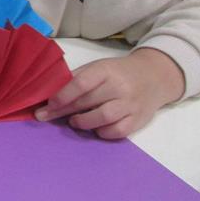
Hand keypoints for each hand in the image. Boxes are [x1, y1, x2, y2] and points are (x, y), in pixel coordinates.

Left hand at [34, 48, 183, 138]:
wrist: (154, 77)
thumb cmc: (118, 73)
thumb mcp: (98, 67)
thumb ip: (77, 78)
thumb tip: (50, 93)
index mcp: (106, 71)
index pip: (81, 83)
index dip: (62, 95)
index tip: (48, 104)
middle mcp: (120, 87)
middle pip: (87, 101)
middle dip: (62, 111)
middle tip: (45, 116)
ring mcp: (131, 104)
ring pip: (103, 118)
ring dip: (83, 122)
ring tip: (73, 121)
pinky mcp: (138, 120)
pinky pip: (118, 131)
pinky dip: (102, 132)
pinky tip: (95, 128)